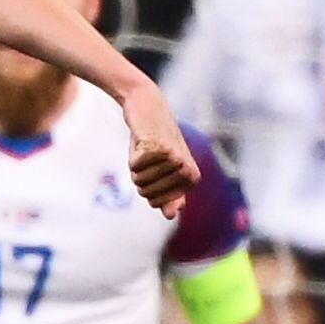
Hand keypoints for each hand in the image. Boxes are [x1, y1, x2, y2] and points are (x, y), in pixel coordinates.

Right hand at [118, 80, 197, 220]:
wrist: (149, 107)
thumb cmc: (157, 142)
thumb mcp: (165, 171)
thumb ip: (170, 195)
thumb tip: (171, 216)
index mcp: (192, 180)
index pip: (157, 203)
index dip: (149, 188)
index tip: (158, 168)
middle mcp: (186, 170)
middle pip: (148, 194)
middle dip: (141, 179)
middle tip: (150, 157)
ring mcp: (172, 159)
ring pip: (140, 182)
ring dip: (137, 167)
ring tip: (148, 148)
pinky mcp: (157, 149)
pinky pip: (134, 167)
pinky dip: (132, 156)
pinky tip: (143, 141)